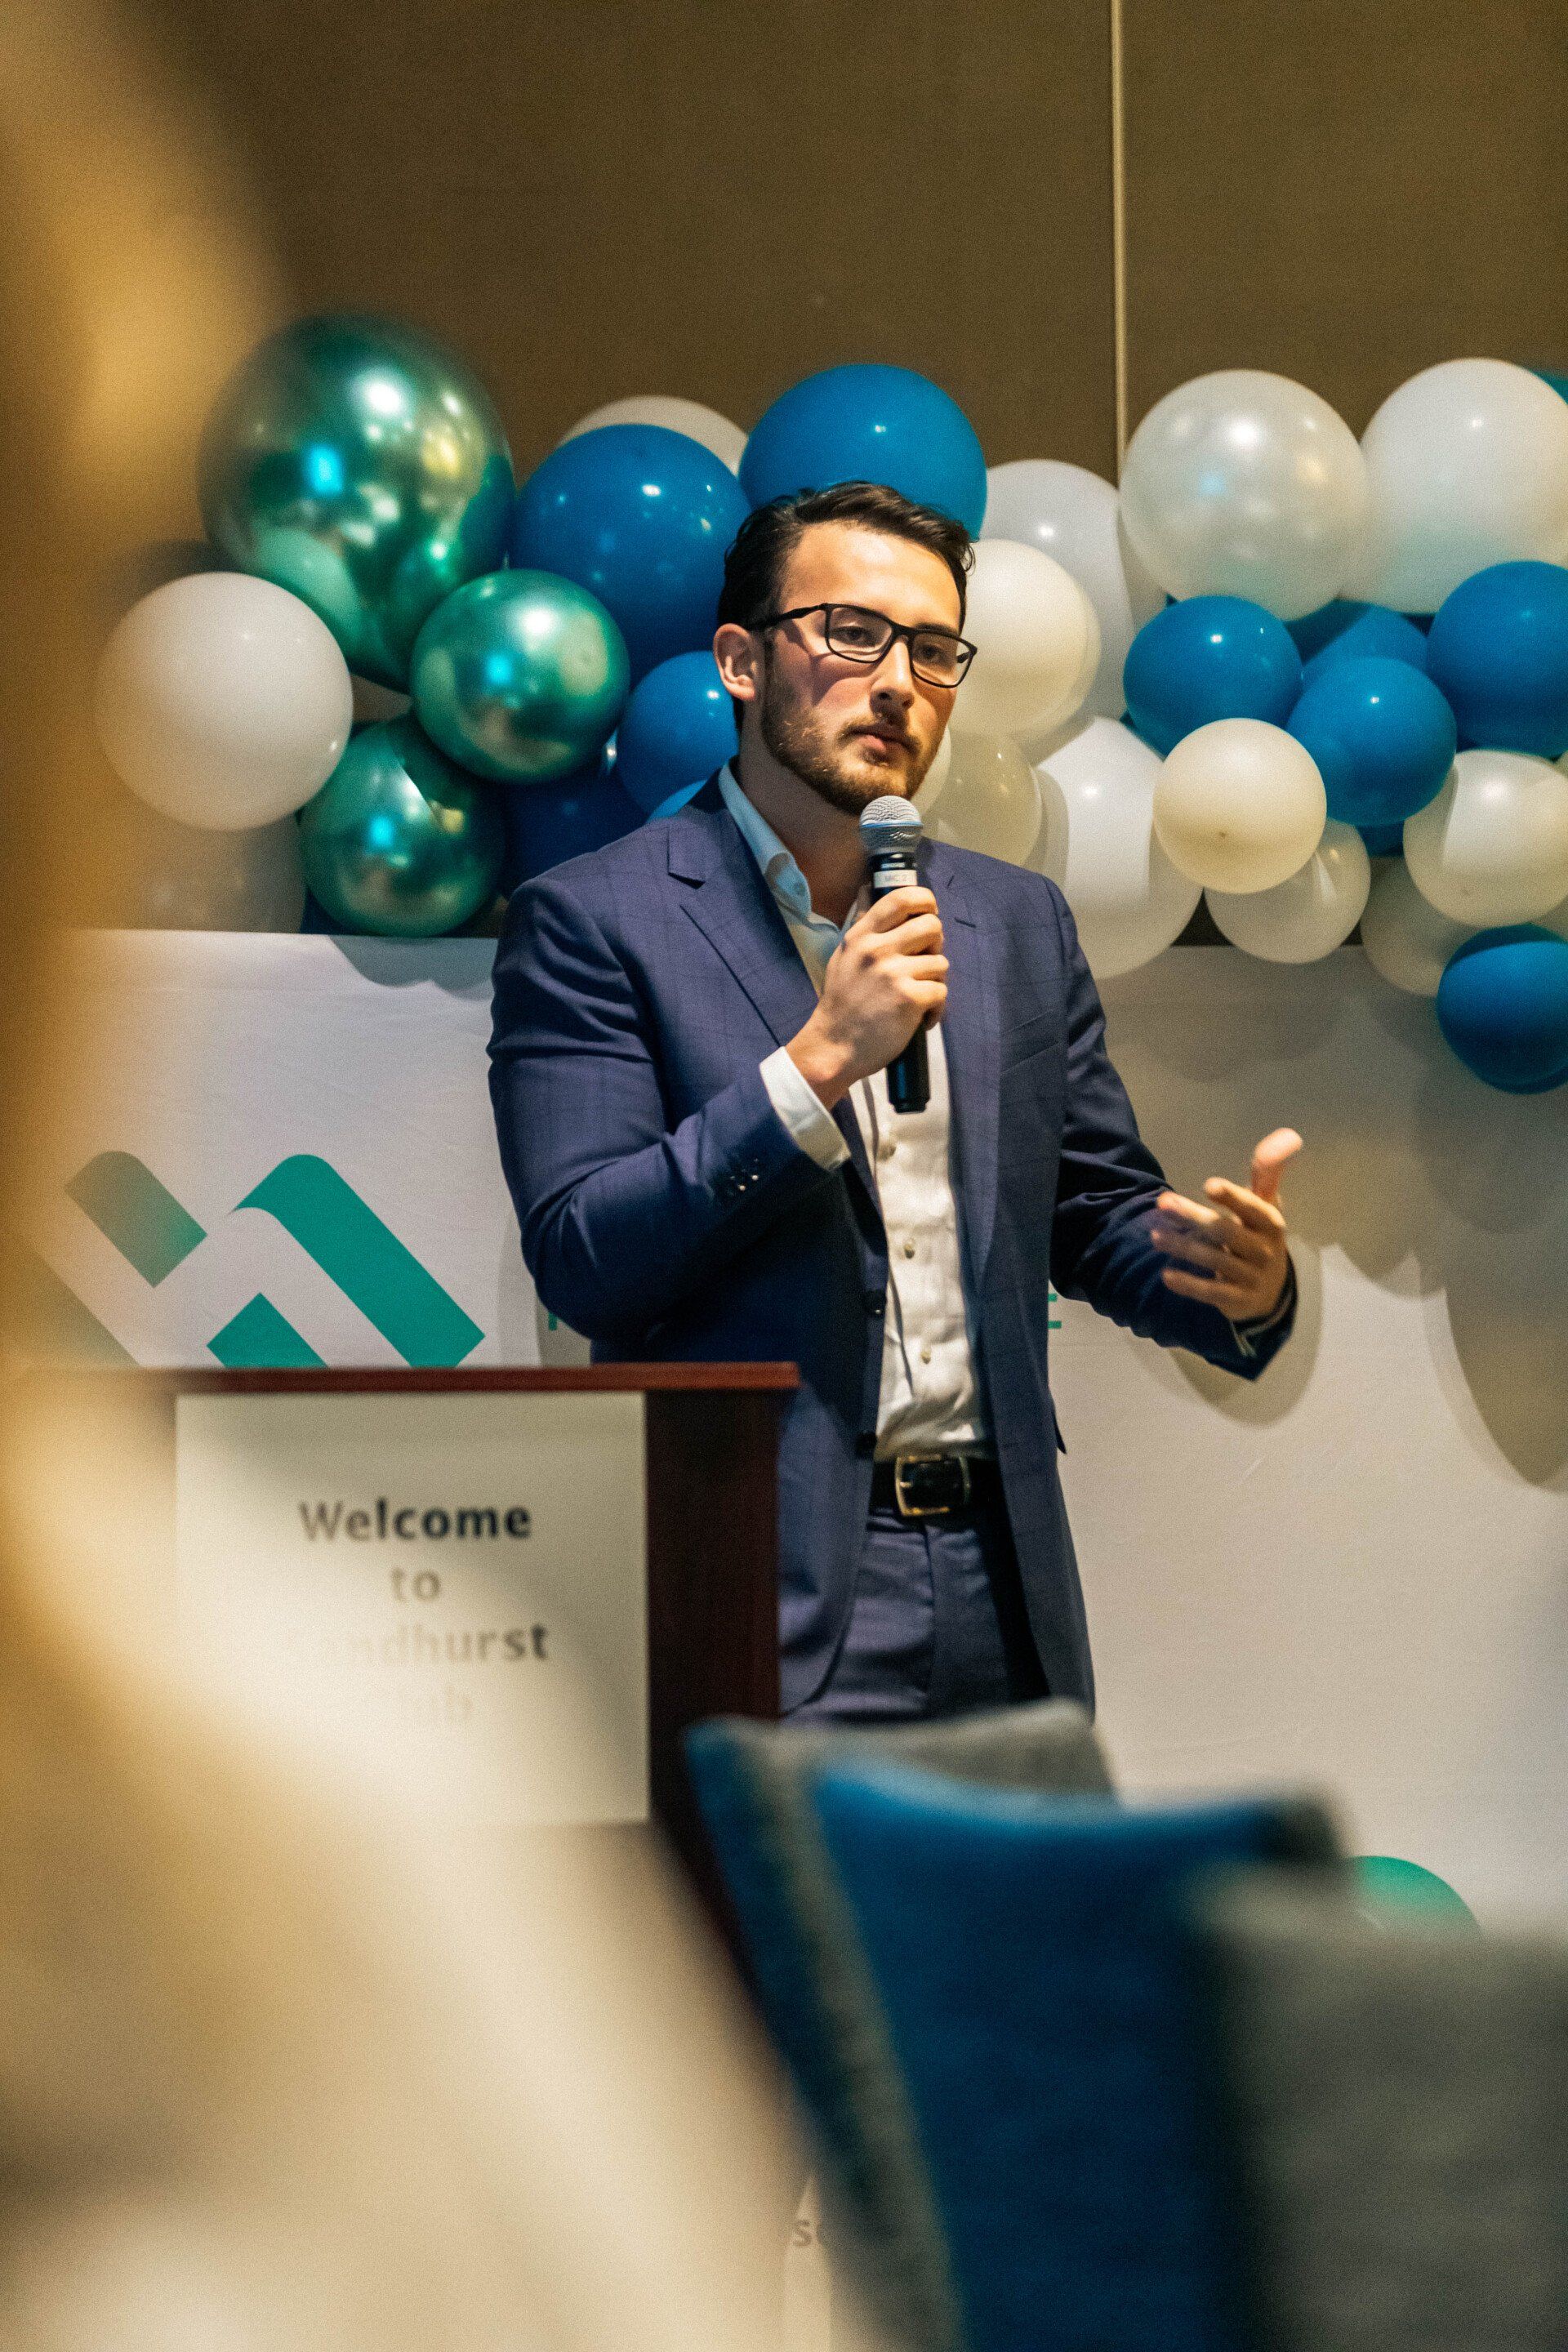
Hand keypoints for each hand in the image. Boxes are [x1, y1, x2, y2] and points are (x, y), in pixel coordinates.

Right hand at [786, 886, 946, 1108]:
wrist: (833, 1048)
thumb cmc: (842, 1004)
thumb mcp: (844, 957)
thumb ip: (862, 927)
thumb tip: (868, 889)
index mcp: (861, 936)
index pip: (901, 898)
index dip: (925, 901)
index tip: (930, 914)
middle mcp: (876, 950)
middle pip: (932, 926)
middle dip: (936, 945)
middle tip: (925, 963)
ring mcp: (893, 974)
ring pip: (941, 963)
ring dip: (935, 981)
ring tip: (918, 997)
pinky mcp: (909, 999)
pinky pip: (942, 992)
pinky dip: (937, 1008)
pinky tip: (921, 1018)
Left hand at [1150, 1127, 1301, 1322]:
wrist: (1271, 1290)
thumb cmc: (1260, 1237)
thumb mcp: (1266, 1206)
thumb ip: (1267, 1172)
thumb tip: (1287, 1135)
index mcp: (1271, 1223)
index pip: (1253, 1208)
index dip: (1233, 1197)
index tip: (1209, 1185)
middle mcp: (1264, 1250)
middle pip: (1226, 1233)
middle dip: (1194, 1217)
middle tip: (1162, 1204)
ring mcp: (1251, 1277)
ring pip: (1215, 1261)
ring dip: (1183, 1247)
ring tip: (1155, 1236)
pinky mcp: (1236, 1300)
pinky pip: (1212, 1292)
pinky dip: (1189, 1284)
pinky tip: (1166, 1274)